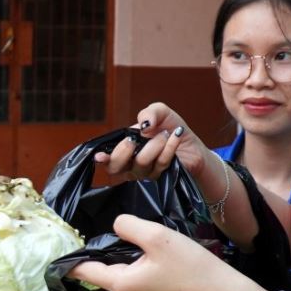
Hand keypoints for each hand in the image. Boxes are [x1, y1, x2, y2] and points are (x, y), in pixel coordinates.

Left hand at [67, 214, 259, 290]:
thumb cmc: (191, 266)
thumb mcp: (158, 237)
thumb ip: (128, 226)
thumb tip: (115, 226)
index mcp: (119, 284)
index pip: (82, 270)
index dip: (72, 253)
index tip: (67, 237)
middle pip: (102, 269)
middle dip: (106, 249)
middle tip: (123, 230)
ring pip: (119, 272)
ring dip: (125, 256)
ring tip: (144, 240)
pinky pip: (134, 279)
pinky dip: (138, 265)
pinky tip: (156, 255)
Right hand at [96, 103, 210, 181]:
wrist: (191, 142)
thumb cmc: (170, 127)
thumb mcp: (159, 112)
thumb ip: (149, 113)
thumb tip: (142, 126)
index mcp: (125, 149)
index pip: (107, 158)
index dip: (102, 158)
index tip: (100, 156)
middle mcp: (131, 164)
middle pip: (116, 168)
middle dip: (123, 152)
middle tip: (135, 140)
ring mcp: (145, 173)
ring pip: (141, 163)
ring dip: (154, 145)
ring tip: (164, 134)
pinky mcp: (161, 178)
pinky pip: (161, 163)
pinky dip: (170, 146)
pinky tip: (176, 135)